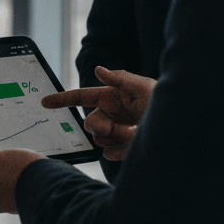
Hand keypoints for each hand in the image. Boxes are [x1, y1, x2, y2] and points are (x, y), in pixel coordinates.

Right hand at [40, 65, 156, 160]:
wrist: (178, 132)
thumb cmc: (164, 106)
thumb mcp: (144, 88)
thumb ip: (120, 79)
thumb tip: (98, 70)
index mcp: (111, 98)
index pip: (81, 97)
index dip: (62, 99)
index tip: (45, 102)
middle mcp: (110, 115)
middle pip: (89, 123)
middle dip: (104, 127)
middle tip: (125, 129)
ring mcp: (114, 133)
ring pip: (98, 140)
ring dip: (117, 139)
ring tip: (137, 135)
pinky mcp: (120, 149)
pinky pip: (108, 153)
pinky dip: (120, 151)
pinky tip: (134, 146)